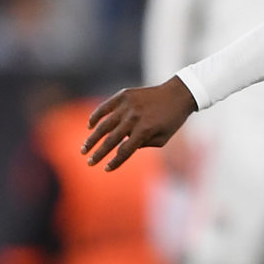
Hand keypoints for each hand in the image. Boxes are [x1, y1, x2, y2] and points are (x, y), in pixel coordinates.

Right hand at [82, 78, 197, 170]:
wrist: (179, 94)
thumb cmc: (172, 120)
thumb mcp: (162, 138)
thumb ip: (142, 145)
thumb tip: (122, 148)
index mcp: (145, 130)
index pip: (125, 151)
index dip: (115, 162)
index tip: (106, 169)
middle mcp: (134, 118)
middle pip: (111, 140)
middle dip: (98, 153)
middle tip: (89, 163)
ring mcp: (128, 105)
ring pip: (104, 124)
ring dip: (92, 138)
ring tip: (84, 149)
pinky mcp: (124, 95)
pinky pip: (105, 107)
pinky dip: (96, 116)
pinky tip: (89, 126)